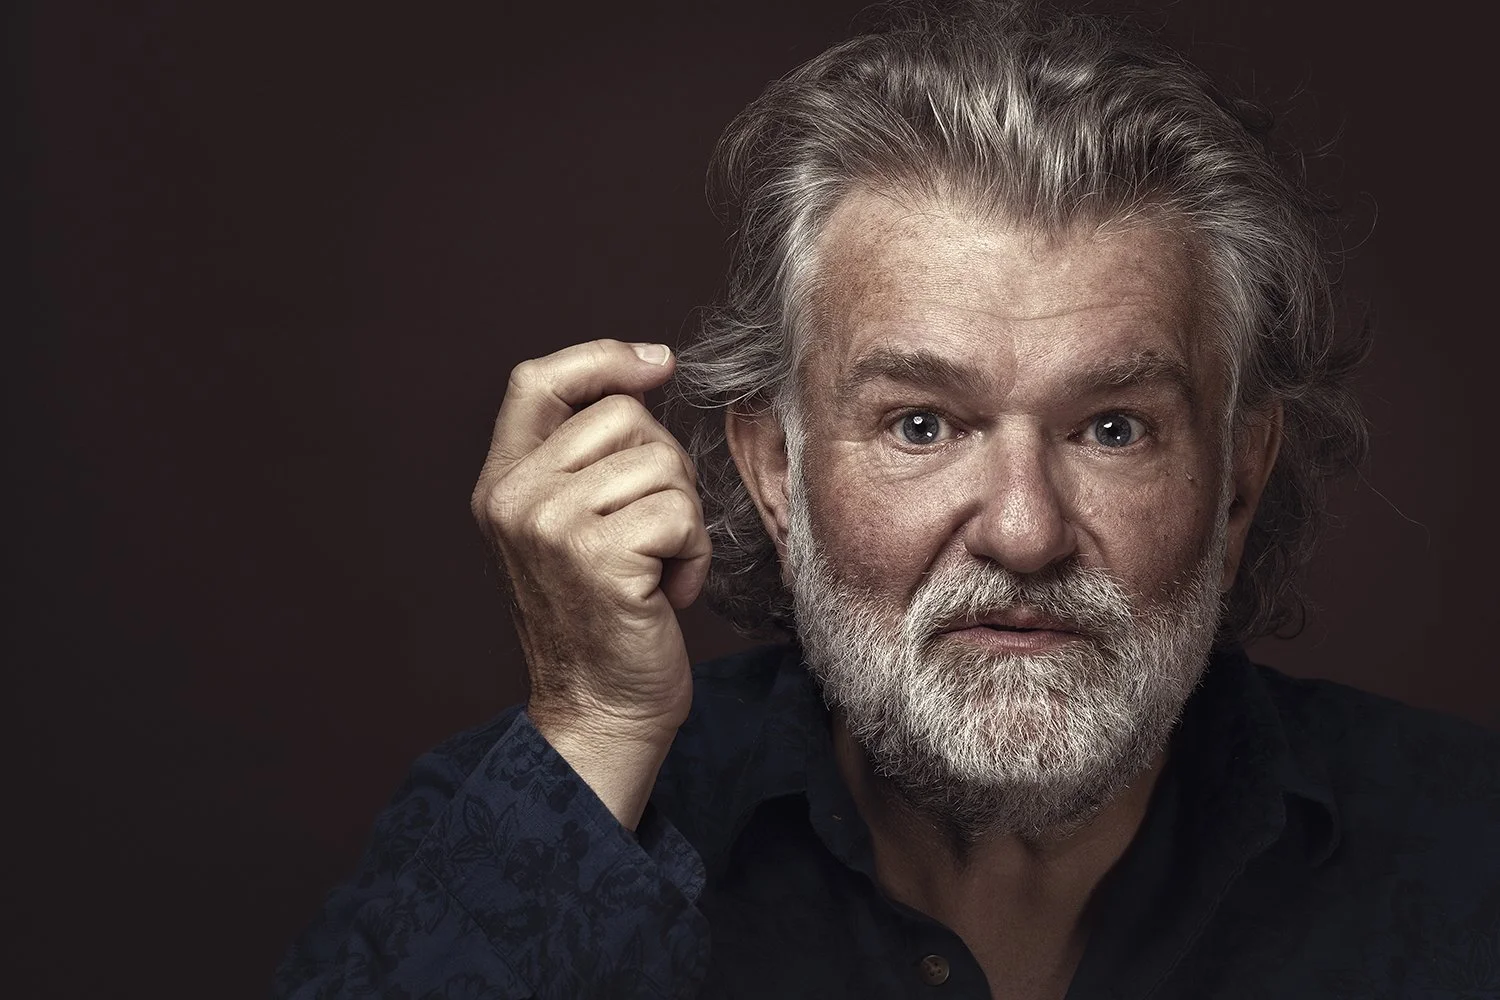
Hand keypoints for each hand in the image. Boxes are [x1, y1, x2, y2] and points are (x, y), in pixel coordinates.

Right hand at [471, 340, 710, 824]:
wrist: (599, 711)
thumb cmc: (602, 619)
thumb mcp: (570, 527)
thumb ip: (585, 458)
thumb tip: (647, 373)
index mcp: (501, 484)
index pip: (537, 381)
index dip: (602, 359)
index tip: (658, 366)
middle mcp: (515, 498)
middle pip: (623, 416)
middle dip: (664, 467)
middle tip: (653, 532)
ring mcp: (552, 524)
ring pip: (661, 463)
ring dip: (682, 518)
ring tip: (656, 568)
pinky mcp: (599, 554)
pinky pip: (681, 511)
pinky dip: (694, 553)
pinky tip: (666, 592)